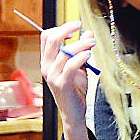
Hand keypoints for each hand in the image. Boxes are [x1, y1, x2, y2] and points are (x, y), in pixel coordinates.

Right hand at [39, 20, 95, 139]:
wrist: (74, 114)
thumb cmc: (75, 91)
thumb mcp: (79, 67)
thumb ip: (81, 51)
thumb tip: (88, 34)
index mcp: (47, 61)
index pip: (47, 37)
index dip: (60, 28)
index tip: (76, 26)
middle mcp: (46, 67)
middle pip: (52, 39)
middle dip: (68, 30)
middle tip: (82, 27)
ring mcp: (53, 76)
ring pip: (64, 51)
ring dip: (80, 44)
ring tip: (92, 43)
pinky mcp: (62, 84)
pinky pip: (70, 66)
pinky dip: (80, 57)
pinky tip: (88, 54)